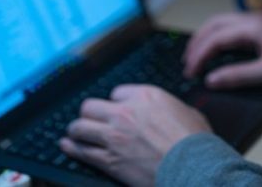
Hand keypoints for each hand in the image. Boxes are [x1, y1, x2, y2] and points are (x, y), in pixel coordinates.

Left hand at [60, 84, 211, 186]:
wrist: (193, 168)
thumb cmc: (196, 144)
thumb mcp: (188, 113)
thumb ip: (171, 108)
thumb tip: (171, 111)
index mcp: (145, 97)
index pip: (116, 93)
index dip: (116, 103)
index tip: (116, 110)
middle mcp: (125, 113)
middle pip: (91, 106)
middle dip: (90, 113)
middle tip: (91, 120)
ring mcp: (114, 137)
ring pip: (80, 126)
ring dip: (77, 129)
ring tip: (75, 132)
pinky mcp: (109, 160)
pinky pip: (81, 151)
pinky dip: (71, 148)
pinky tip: (66, 145)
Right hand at [183, 12, 261, 88]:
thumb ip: (238, 76)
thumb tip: (211, 80)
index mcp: (251, 26)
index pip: (214, 38)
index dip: (199, 55)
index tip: (190, 73)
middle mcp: (252, 17)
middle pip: (214, 24)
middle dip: (197, 42)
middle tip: (187, 62)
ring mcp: (259, 19)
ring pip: (223, 22)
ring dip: (208, 36)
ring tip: (198, 55)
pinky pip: (234, 25)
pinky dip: (220, 35)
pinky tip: (220, 48)